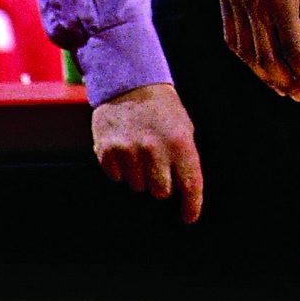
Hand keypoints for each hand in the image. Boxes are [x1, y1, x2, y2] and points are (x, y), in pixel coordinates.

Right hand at [92, 82, 204, 222]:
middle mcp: (155, 149)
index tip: (189, 217)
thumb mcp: (185, 127)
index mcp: (180, 142)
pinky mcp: (107, 152)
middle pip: (161, 192)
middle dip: (162, 185)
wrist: (130, 83)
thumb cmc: (162, 108)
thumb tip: (185, 190)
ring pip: (138, 187)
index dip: (191, 206)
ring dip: (141, 176)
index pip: (190, 184)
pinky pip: (118, 178)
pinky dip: (122, 170)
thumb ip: (186, 157)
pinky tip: (126, 150)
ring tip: (142, 152)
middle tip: (160, 166)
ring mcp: (129, 151)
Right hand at [219, 0, 299, 99]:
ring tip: (282, 88)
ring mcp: (234, 0)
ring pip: (247, 52)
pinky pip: (232, 37)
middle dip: (286, 81)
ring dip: (265, 75)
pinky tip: (258, 65)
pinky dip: (245, 57)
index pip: (292, 48)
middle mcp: (252, 2)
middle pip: (267, 56)